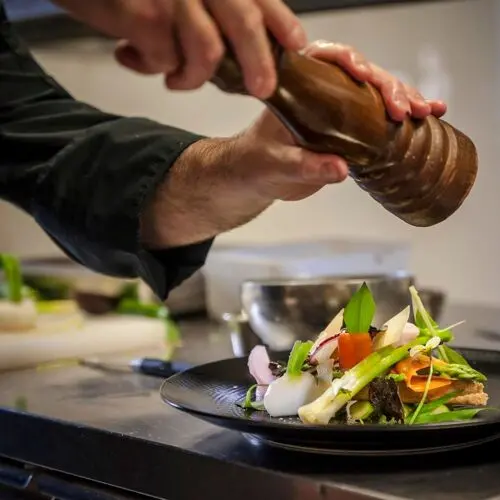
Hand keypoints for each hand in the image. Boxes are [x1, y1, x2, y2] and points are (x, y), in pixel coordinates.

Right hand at [52, 0, 306, 98]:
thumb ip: (208, 10)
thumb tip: (238, 54)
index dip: (281, 22)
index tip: (297, 45)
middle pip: (244, 21)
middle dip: (258, 62)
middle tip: (261, 89)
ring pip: (206, 52)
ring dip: (191, 76)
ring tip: (174, 79)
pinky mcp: (142, 14)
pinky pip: (163, 59)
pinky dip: (149, 67)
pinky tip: (130, 56)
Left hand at [141, 41, 447, 247]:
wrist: (253, 179)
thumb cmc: (254, 164)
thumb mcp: (273, 165)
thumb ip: (303, 166)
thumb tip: (340, 169)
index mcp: (296, 86)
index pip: (324, 58)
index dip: (348, 61)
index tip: (365, 75)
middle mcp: (321, 92)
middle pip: (361, 76)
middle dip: (387, 87)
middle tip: (403, 108)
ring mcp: (338, 110)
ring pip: (376, 95)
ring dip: (404, 99)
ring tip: (427, 111)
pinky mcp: (349, 131)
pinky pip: (378, 119)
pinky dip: (402, 119)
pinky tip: (427, 118)